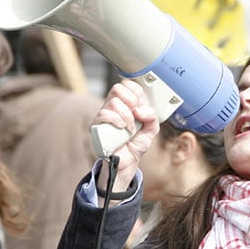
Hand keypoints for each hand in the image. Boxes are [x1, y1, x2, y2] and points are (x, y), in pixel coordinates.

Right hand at [93, 79, 159, 194]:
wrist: (127, 163)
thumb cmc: (135, 145)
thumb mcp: (151, 130)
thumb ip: (152, 117)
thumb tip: (141, 110)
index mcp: (127, 104)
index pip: (127, 85)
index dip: (135, 91)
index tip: (140, 104)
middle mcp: (114, 107)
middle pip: (117, 88)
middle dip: (131, 99)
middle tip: (135, 113)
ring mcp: (104, 116)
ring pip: (113, 102)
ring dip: (126, 115)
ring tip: (129, 128)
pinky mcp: (97, 126)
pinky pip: (103, 114)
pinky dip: (116, 120)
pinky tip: (121, 128)